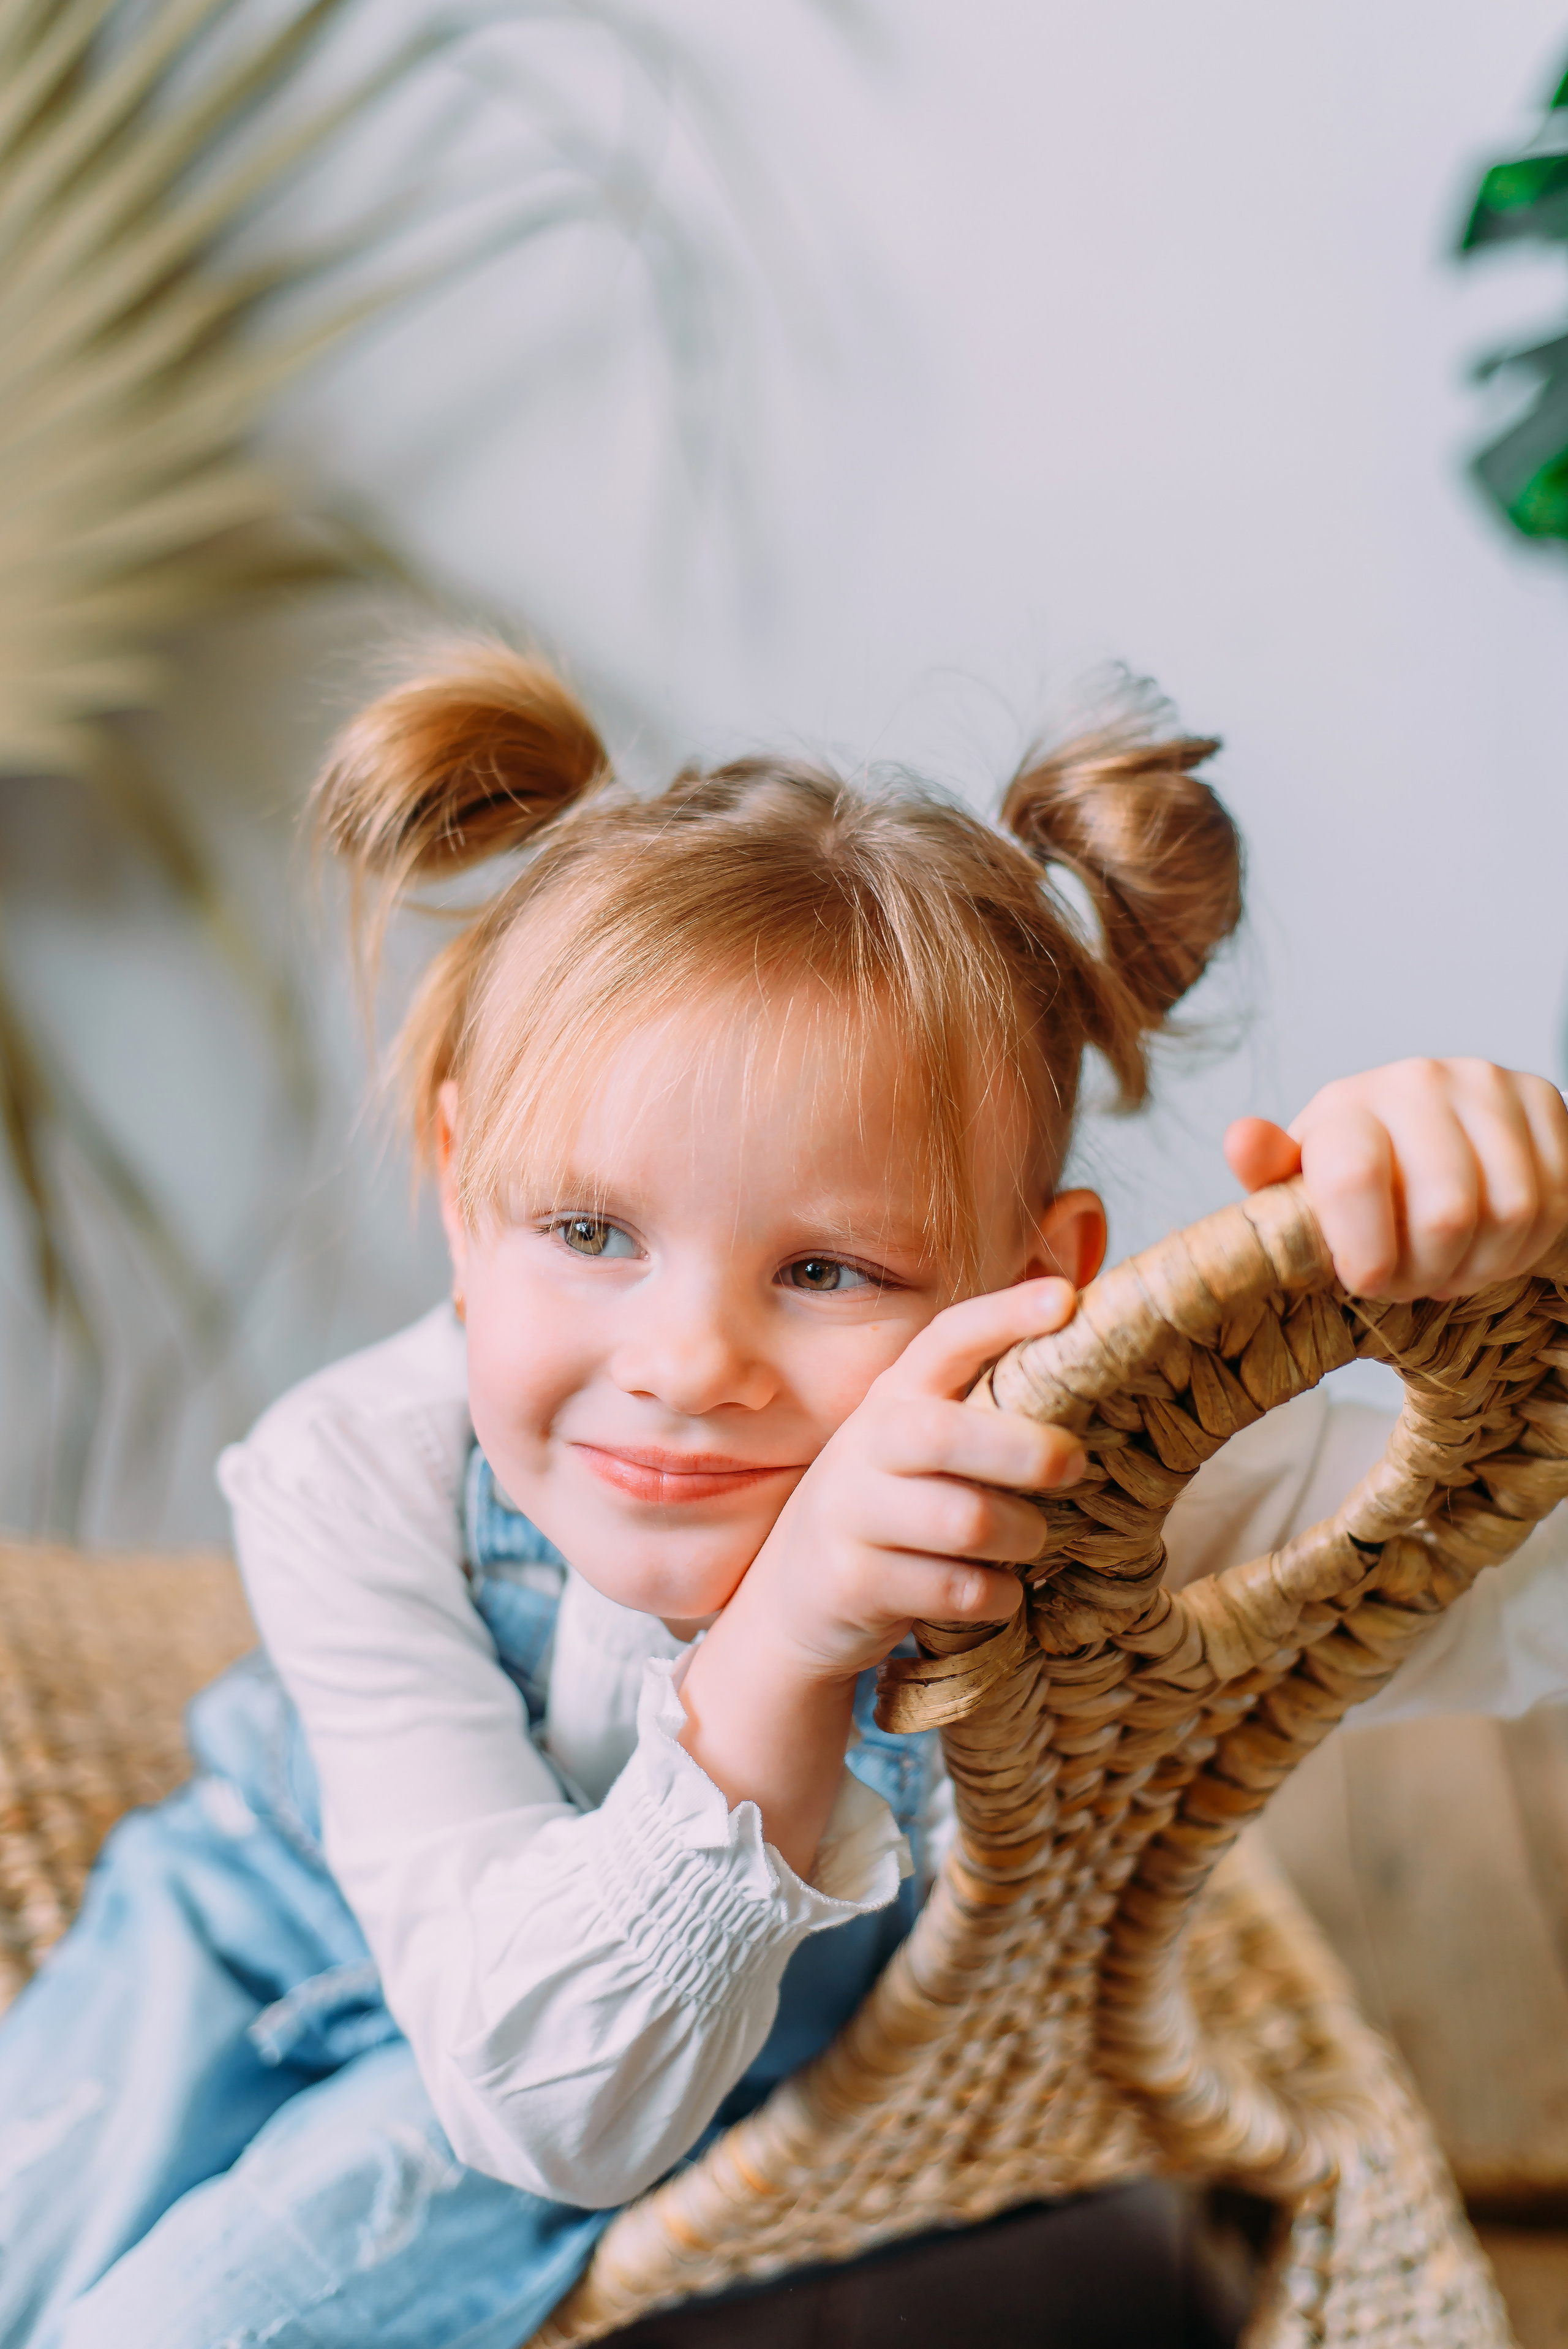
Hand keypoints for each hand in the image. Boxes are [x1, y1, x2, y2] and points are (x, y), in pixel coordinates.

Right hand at [676, 1277, 1085, 1874]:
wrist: (793, 1602)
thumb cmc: (889, 1510)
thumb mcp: (916, 1448)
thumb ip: (979, 1410)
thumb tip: (1085, 1359)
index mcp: (893, 1398)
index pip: (947, 1339)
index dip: (1005, 1316)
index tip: (1066, 1299)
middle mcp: (865, 1446)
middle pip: (949, 1434)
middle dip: (1026, 1449)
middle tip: (1075, 1464)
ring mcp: (851, 1515)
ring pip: (966, 1521)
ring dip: (1023, 1536)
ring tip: (1033, 1540)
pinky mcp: (853, 1583)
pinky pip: (957, 1591)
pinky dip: (998, 1596)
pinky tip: (999, 1592)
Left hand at [1226, 1058, 1567, 1299]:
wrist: (1419, 1136)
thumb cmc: (1354, 1175)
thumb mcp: (1299, 1186)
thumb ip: (1271, 1174)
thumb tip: (1242, 1140)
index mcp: (1347, 1106)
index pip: (1356, 1179)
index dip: (1368, 1256)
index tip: (1366, 1283)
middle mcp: (1417, 1081)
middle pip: (1446, 1213)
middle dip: (1430, 1273)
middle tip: (1412, 1282)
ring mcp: (1487, 1084)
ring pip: (1510, 1212)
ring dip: (1483, 1266)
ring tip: (1450, 1266)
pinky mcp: (1543, 1098)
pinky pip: (1557, 1200)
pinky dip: (1528, 1246)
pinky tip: (1492, 1244)